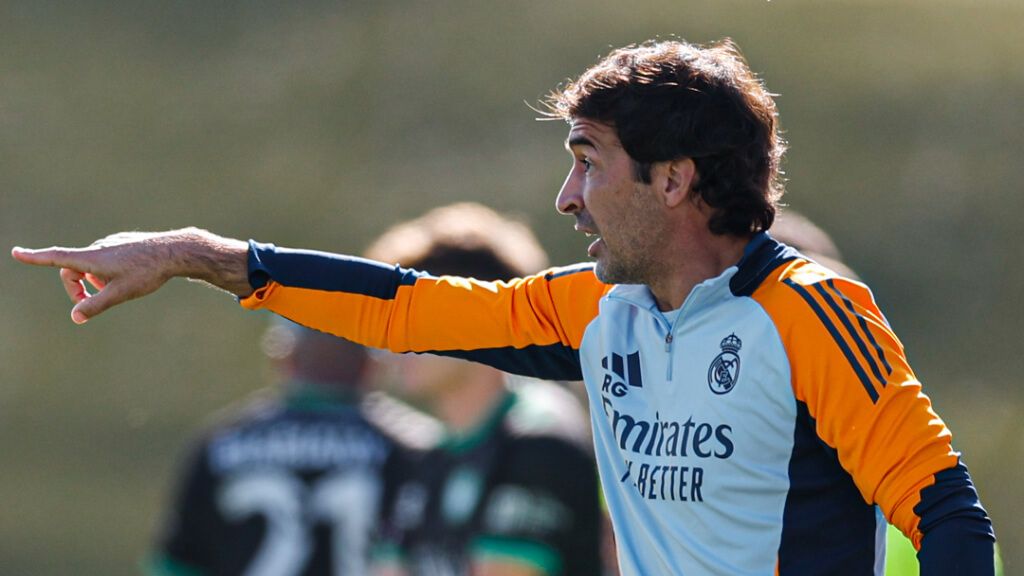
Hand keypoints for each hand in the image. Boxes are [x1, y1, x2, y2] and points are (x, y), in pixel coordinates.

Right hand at [12, 228, 250, 323]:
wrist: (175, 251)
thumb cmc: (147, 272)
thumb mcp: (120, 293)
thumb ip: (95, 306)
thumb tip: (75, 317)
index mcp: (92, 258)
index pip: (56, 257)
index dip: (35, 258)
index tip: (16, 252)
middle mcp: (98, 247)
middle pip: (72, 269)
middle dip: (75, 287)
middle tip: (87, 304)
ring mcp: (111, 243)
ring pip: (91, 265)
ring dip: (94, 280)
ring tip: (114, 289)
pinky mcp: (123, 243)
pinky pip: (106, 259)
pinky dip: (107, 272)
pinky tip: (128, 276)